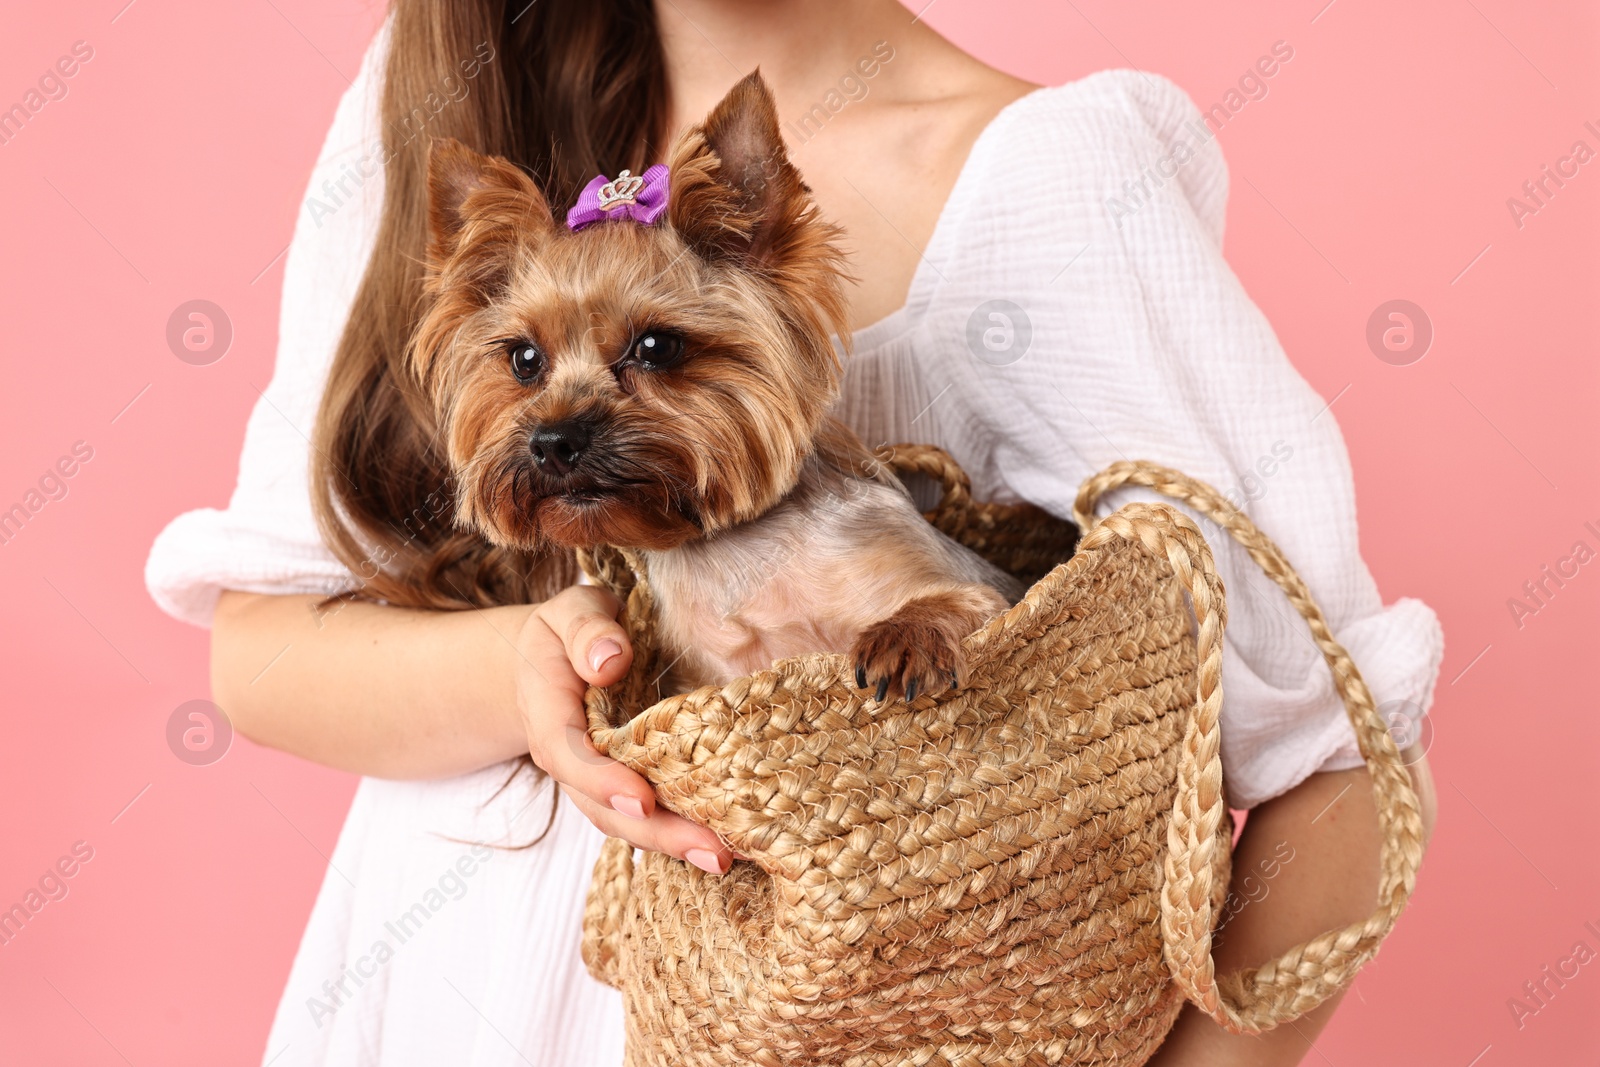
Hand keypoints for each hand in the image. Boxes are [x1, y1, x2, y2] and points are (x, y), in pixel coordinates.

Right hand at [514, 585, 730, 873]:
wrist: (547, 664)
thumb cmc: (565, 633)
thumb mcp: (570, 612)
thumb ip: (587, 630)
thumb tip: (610, 660)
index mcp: (550, 718)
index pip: (572, 758)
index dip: (604, 782)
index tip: (643, 799)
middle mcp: (571, 762)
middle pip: (606, 809)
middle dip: (658, 834)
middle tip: (712, 852)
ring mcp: (598, 780)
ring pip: (630, 822)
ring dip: (675, 844)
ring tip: (725, 858)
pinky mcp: (626, 784)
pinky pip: (650, 814)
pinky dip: (682, 831)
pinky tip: (727, 842)